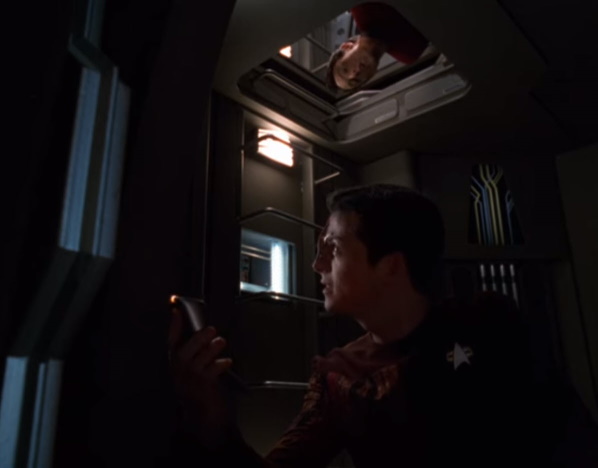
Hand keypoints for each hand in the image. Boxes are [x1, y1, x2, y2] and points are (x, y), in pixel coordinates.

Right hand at [168, 308, 233, 445]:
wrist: (205, 420)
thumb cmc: (200, 393)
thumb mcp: (194, 372)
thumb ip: (197, 355)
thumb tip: (206, 334)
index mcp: (176, 366)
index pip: (171, 343)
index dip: (173, 326)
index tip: (175, 309)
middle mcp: (180, 373)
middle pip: (184, 350)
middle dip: (197, 338)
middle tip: (211, 329)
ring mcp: (190, 380)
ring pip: (200, 359)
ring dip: (212, 348)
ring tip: (221, 342)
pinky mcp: (203, 386)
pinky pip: (212, 370)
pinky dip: (221, 364)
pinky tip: (227, 361)